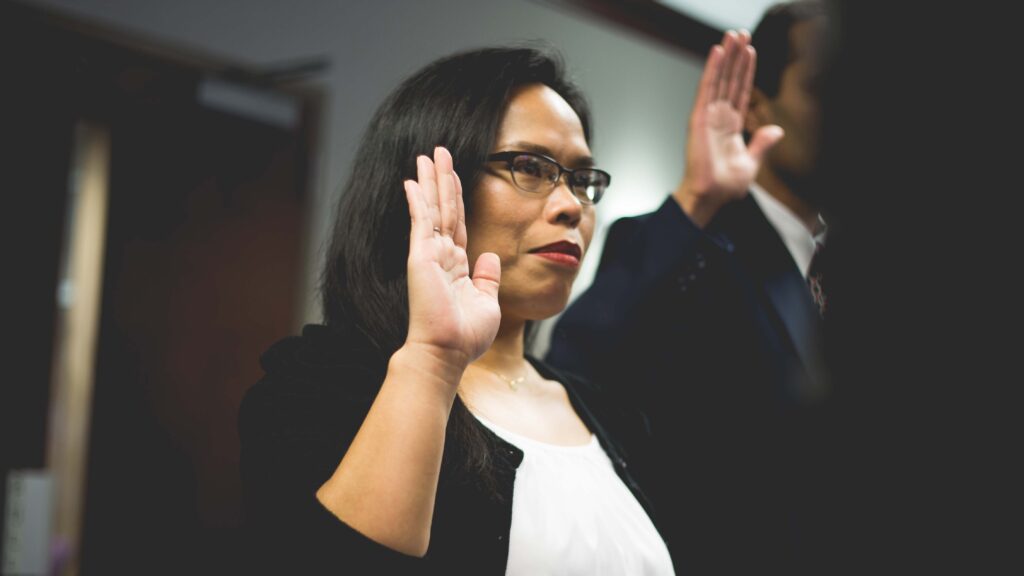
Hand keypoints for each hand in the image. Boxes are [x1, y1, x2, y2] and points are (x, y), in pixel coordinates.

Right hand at [403, 147, 501, 373]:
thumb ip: (488, 278)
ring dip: (430, 180)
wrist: (446, 353)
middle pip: (443, 208)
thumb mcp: (487, 303)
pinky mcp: (421, 257)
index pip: (457, 223)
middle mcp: (440, 256)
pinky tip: (412, 180)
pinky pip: (420, 221)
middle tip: (438, 152)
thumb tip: (490, 257)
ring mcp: (429, 255)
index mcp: (457, 266)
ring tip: (428, 155)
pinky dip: (416, 200)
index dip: (456, 197)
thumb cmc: (465, 336)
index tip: (454, 175)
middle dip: (441, 179)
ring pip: (432, 208)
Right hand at [674, 30, 784, 227]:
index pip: (741, 92)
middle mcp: (719, 118)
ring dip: (726, 56)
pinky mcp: (699, 118)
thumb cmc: (725, 186)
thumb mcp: (751, 164)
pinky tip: (717, 52)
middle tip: (740, 33)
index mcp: (731, 126)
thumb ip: (762, 145)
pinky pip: (707, 88)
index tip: (750, 51)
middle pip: (729, 80)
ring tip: (732, 35)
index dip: (746, 71)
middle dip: (736, 57)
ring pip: (719, 79)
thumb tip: (777, 131)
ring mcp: (708, 116)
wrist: (709, 197)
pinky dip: (712, 69)